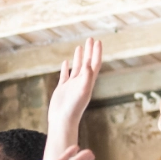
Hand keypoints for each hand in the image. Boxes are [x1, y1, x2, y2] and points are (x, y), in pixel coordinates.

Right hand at [45, 38, 101, 159]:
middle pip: (87, 63)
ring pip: (77, 68)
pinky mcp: (62, 89)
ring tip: (80, 47)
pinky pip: (65, 75)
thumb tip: (88, 62)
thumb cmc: (74, 107)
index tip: (98, 41)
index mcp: (88, 81)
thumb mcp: (82, 90)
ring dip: (79, 57)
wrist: (63, 120)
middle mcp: (81, 82)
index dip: (97, 52)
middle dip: (89, 51)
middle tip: (90, 38)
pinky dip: (66, 68)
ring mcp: (72, 85)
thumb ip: (86, 76)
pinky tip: (65, 62)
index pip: (94, 63)